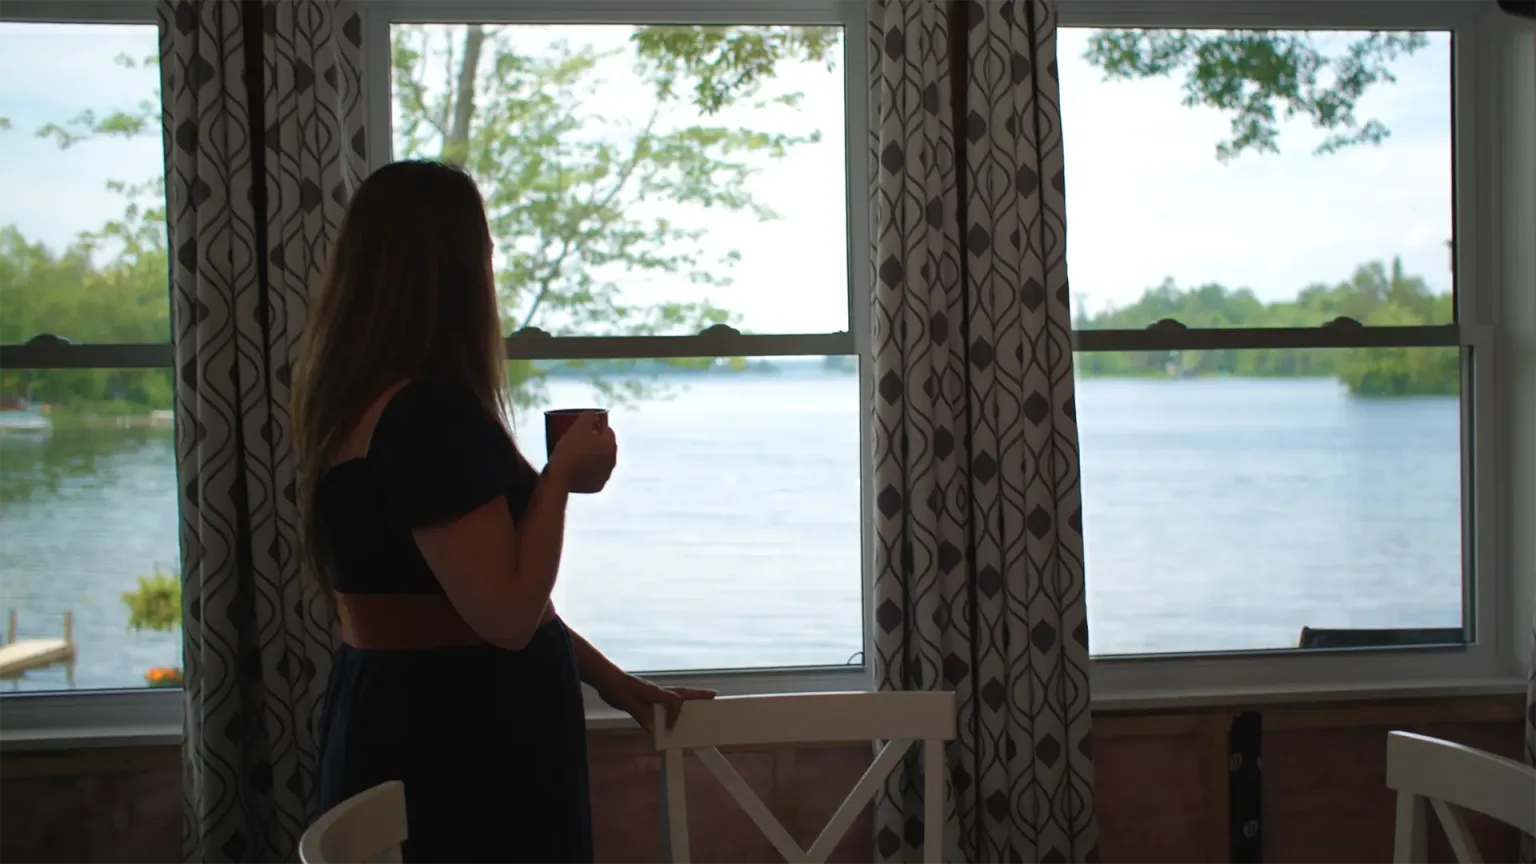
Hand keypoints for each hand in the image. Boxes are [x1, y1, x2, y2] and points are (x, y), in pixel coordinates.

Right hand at [548, 411, 616, 493]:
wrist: (561, 477)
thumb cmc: (570, 448)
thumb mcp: (579, 426)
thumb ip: (589, 416)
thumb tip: (594, 414)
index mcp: (611, 445)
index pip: (607, 430)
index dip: (597, 426)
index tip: (584, 426)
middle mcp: (613, 461)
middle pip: (605, 446)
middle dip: (596, 441)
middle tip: (579, 439)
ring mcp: (606, 475)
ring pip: (600, 461)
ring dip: (593, 456)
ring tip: (578, 453)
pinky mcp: (598, 487)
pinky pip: (594, 475)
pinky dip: (589, 471)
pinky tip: (580, 468)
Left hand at [598, 672, 715, 733]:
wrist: (605, 678)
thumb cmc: (616, 688)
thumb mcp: (628, 704)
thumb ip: (641, 716)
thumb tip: (652, 728)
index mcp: (656, 692)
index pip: (675, 702)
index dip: (676, 716)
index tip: (671, 728)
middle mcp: (658, 691)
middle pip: (683, 692)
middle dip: (699, 694)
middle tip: (713, 695)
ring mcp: (653, 692)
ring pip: (676, 694)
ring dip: (688, 697)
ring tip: (699, 701)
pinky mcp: (647, 694)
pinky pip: (665, 699)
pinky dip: (673, 703)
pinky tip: (671, 711)